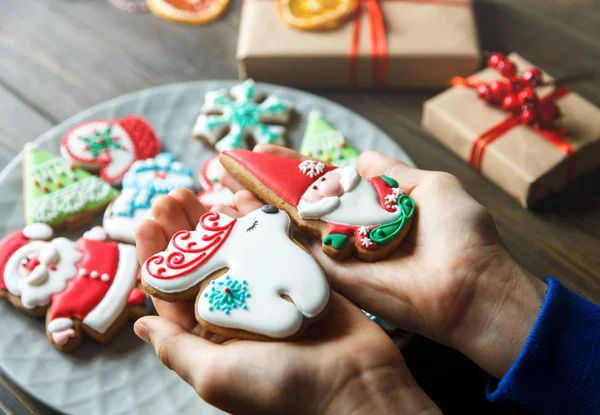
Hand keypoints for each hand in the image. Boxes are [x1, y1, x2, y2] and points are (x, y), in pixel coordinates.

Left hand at [133, 188, 438, 414]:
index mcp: (211, 335)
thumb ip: (177, 349)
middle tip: (170, 197)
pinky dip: (256, 219)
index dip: (157, 255)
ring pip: (234, 247)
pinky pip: (271, 241)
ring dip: (214, 219)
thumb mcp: (217, 374)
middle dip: (183, 229)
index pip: (173, 290)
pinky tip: (240, 199)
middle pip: (201, 262)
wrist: (354, 384)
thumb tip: (141, 324)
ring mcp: (267, 290)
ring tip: (199, 190)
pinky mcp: (298, 275)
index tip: (148, 222)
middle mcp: (236, 310)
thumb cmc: (281, 389)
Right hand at [221, 145, 547, 378]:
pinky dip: (264, 237)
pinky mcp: (331, 279)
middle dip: (263, 187)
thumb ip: (390, 173)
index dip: (292, 167)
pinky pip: (293, 255)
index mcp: (371, 207)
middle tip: (227, 170)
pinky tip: (234, 217)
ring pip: (287, 230)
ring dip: (254, 211)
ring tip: (221, 189)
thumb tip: (360, 158)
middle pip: (296, 206)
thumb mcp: (429, 187)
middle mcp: (348, 230)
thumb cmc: (459, 233)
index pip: (322, 183)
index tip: (263, 149)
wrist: (470, 286)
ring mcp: (337, 255)